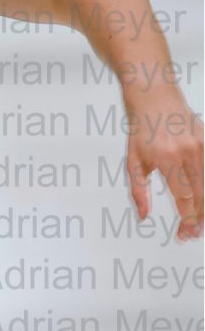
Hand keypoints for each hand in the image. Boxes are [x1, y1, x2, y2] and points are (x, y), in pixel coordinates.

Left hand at [125, 91, 203, 240]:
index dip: (187, 219)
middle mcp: (187, 152)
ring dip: (204, 205)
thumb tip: (144, 215)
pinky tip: (201, 199)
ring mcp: (200, 146)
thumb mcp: (133, 161)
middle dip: (198, 218)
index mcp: (167, 158)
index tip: (185, 234)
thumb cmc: (142, 129)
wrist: (154, 97)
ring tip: (198, 221)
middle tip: (193, 234)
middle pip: (200, 194)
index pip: (184, 198)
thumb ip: (139, 191)